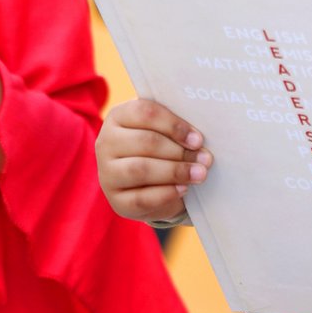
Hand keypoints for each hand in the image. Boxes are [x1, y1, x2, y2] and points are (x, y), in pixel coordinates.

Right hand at [96, 98, 211, 223]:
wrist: (151, 185)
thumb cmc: (162, 147)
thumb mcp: (165, 131)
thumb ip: (177, 126)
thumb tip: (199, 136)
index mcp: (118, 116)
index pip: (144, 112)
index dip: (174, 125)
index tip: (198, 139)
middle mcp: (106, 143)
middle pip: (145, 142)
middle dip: (179, 151)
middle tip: (205, 158)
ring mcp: (107, 173)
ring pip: (141, 169)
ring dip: (175, 171)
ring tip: (199, 173)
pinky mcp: (116, 200)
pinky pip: (141, 198)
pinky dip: (166, 193)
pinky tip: (184, 188)